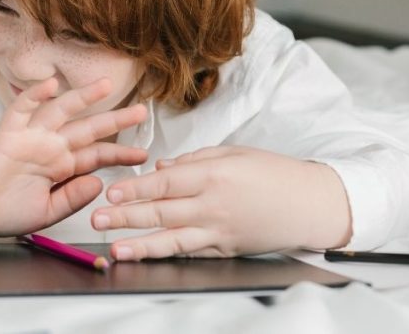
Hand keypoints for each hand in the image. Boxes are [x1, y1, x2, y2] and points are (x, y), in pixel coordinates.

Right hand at [0, 77, 148, 236]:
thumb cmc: (2, 211)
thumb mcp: (46, 213)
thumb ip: (72, 198)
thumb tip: (98, 182)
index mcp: (60, 167)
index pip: (96, 155)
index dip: (120, 154)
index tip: (143, 156)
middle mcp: (49, 147)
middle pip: (88, 128)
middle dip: (115, 120)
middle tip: (142, 111)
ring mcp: (30, 138)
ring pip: (60, 111)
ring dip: (82, 98)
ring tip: (105, 86)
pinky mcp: (7, 134)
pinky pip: (22, 110)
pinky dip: (34, 96)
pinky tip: (50, 85)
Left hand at [91, 146, 351, 259]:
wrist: (311, 205)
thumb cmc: (275, 173)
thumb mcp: (234, 153)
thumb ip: (195, 159)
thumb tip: (161, 166)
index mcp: (214, 175)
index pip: (165, 182)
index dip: (136, 187)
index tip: (111, 189)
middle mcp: (213, 205)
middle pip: (161, 212)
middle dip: (125, 215)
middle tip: (97, 218)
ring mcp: (219, 231)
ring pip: (171, 239)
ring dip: (139, 244)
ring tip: (114, 247)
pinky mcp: (225, 249)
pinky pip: (190, 251)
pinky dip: (166, 254)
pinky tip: (147, 255)